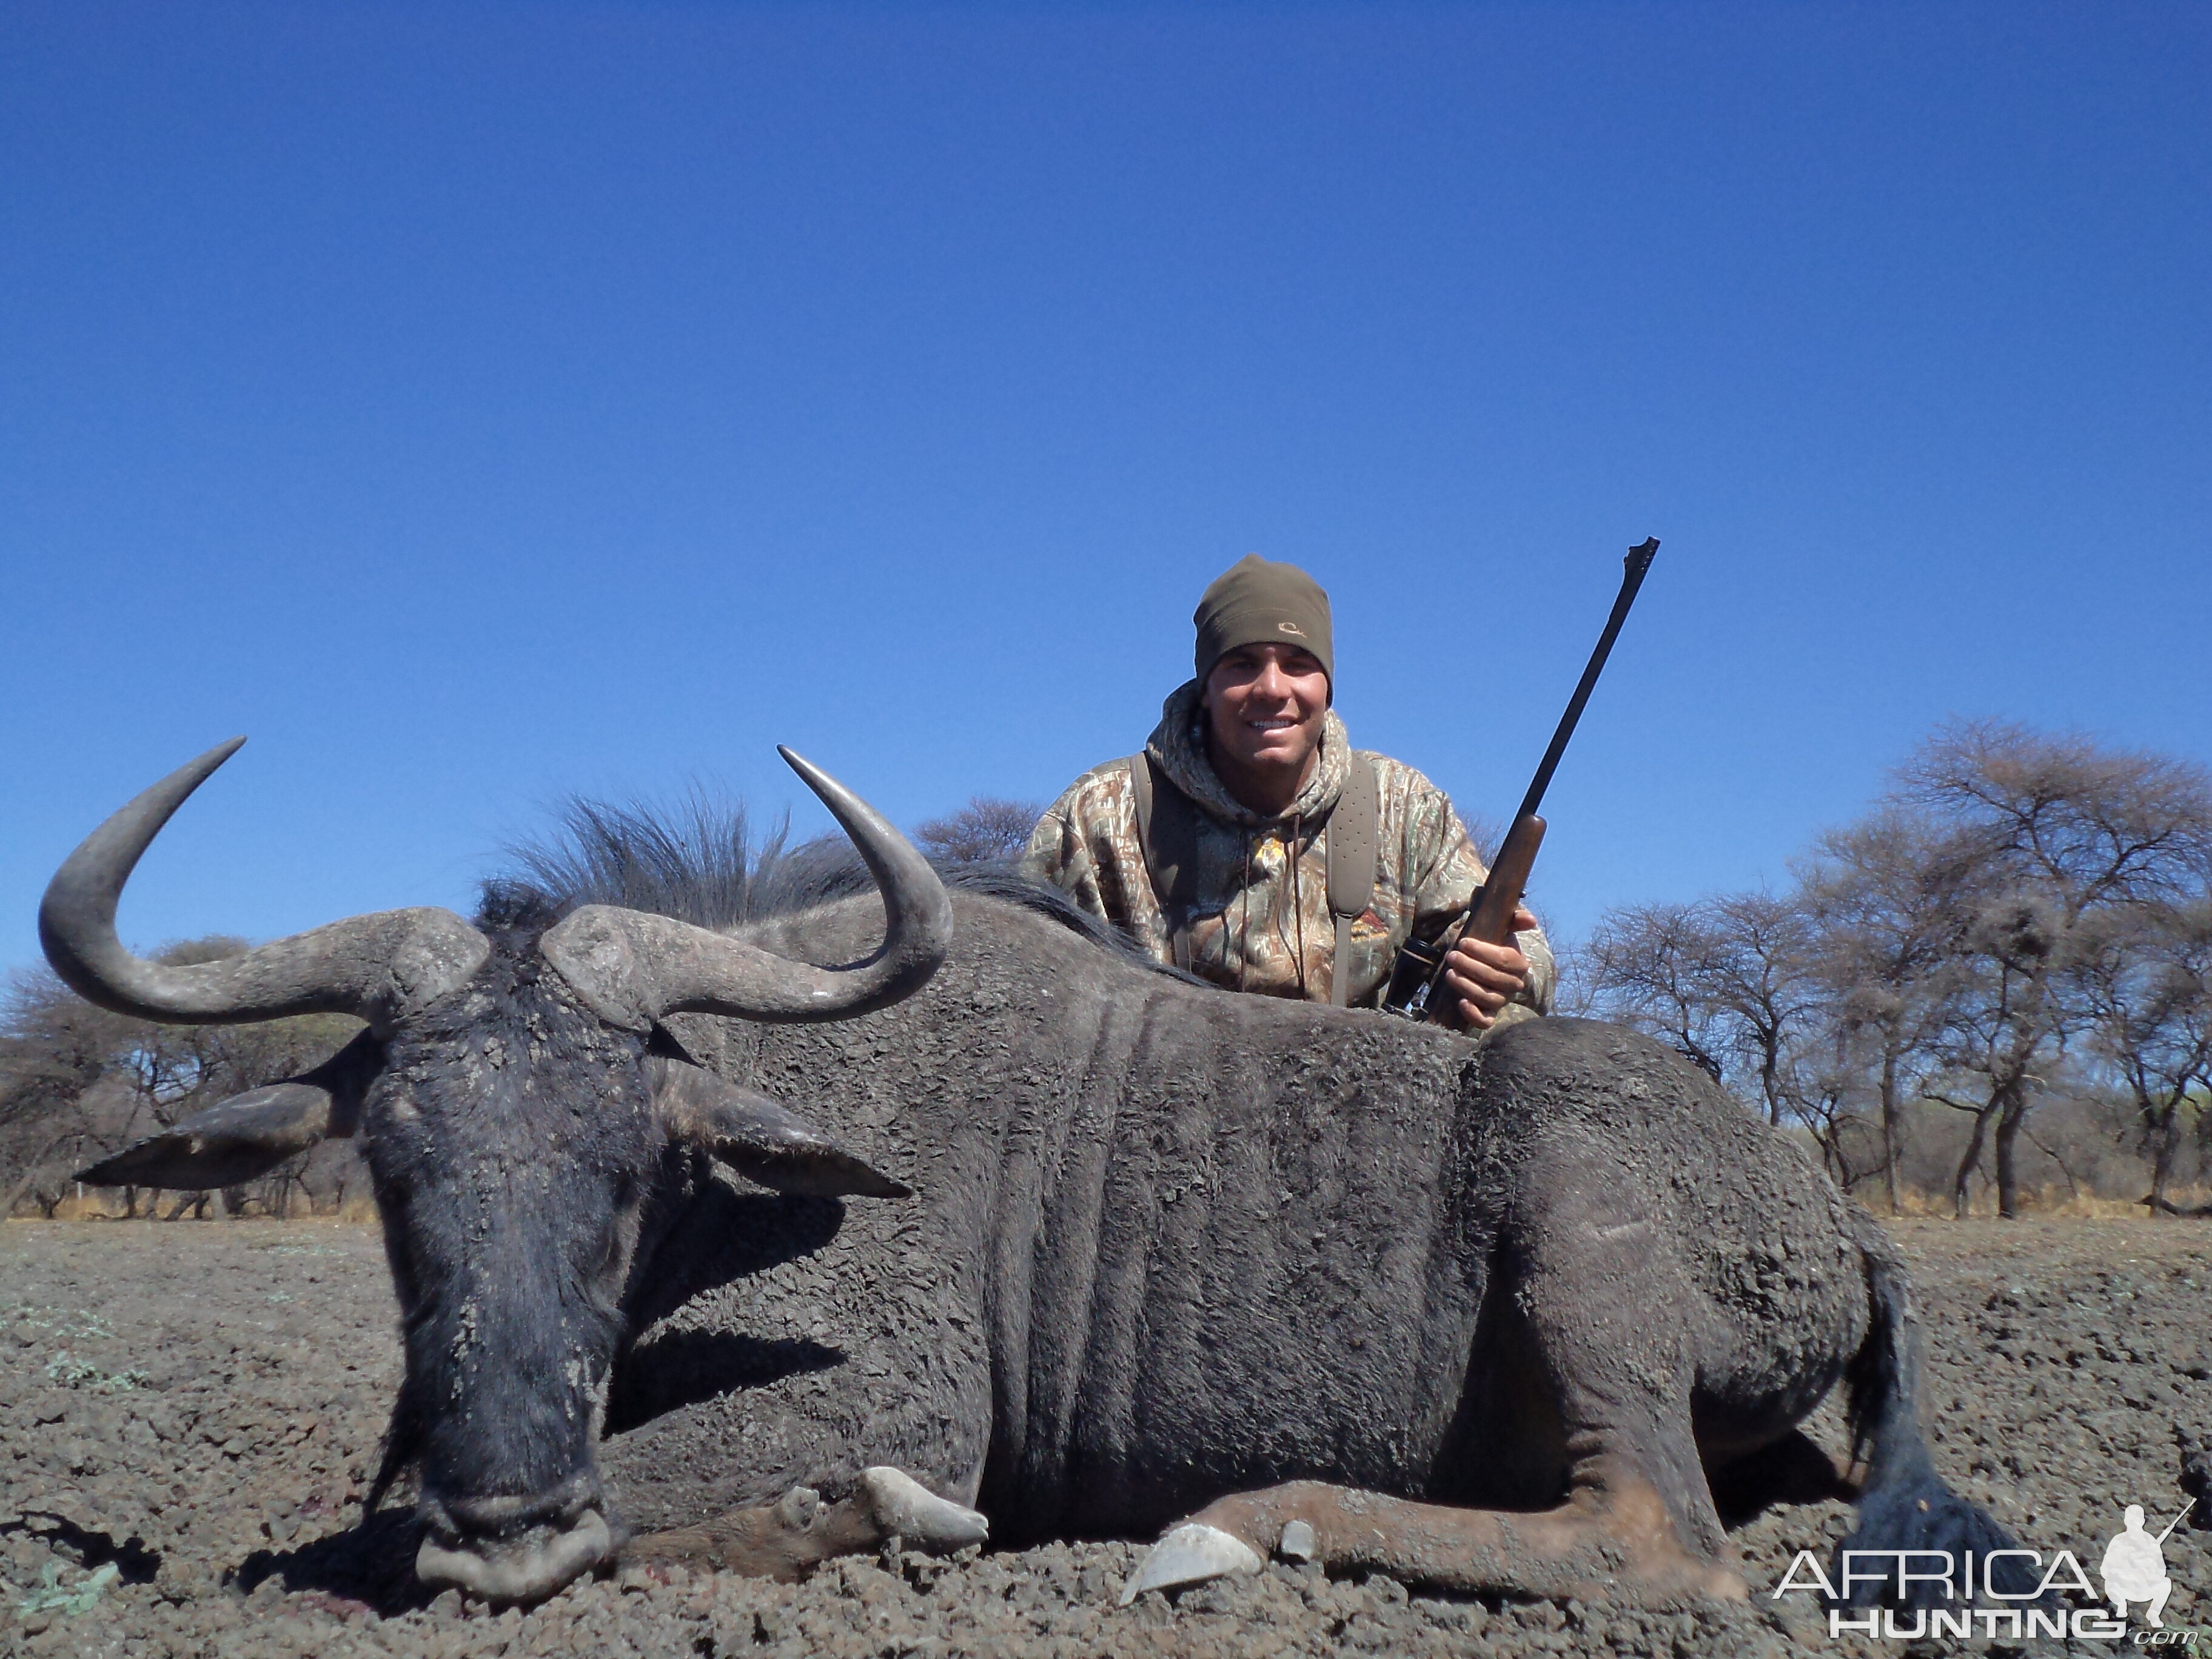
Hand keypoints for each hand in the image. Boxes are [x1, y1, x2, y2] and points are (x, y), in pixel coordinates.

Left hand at [1440, 907, 1537, 1029]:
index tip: (1464, 942)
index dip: (1484, 952)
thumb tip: (1531, 920)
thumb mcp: (1501, 925)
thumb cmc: (1489, 938)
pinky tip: (1461, 1002)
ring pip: (1490, 999)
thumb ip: (1515, 918)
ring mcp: (1501, 1000)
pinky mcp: (1488, 1013)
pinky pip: (1486, 1021)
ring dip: (1468, 987)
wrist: (1475, 954)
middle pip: (1496, 980)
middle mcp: (1514, 984)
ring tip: (1450, 973)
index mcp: (1519, 963)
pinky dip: (1474, 1015)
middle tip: (1452, 956)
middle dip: (1471, 967)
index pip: (1506, 960)